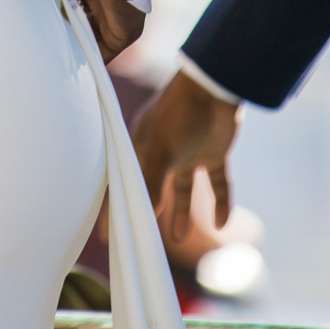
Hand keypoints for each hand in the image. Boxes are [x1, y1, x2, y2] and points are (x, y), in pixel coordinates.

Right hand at [132, 70, 242, 244]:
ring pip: (183, 188)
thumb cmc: (180, 115)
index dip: (115, 207)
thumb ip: (152, 184)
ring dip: (182, 213)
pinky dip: (221, 202)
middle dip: (149, 212)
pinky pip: (216, 182)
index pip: (126, 183)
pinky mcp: (214, 151)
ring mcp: (189, 150)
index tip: (107, 234)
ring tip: (178, 239)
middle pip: (154, 187)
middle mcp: (164, 149)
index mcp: (143, 145)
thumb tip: (146, 215)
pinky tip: (222, 224)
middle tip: (143, 240)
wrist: (217, 87)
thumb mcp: (161, 151)